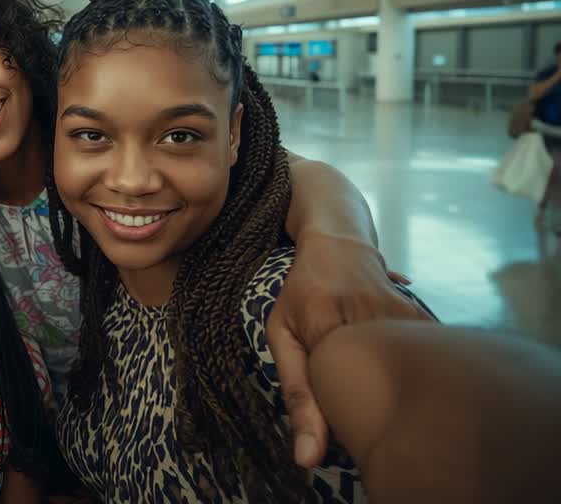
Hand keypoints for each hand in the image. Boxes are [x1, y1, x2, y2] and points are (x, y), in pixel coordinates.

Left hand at [266, 233, 430, 468]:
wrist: (339, 243)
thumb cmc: (300, 292)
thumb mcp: (281, 333)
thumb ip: (295, 392)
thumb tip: (306, 458)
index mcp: (322, 318)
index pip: (334, 394)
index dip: (340, 421)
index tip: (343, 428)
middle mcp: (364, 313)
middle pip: (373, 388)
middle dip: (367, 408)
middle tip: (359, 408)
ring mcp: (396, 311)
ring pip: (401, 375)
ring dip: (390, 389)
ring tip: (377, 387)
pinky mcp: (419, 315)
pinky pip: (420, 358)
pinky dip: (410, 372)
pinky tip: (398, 373)